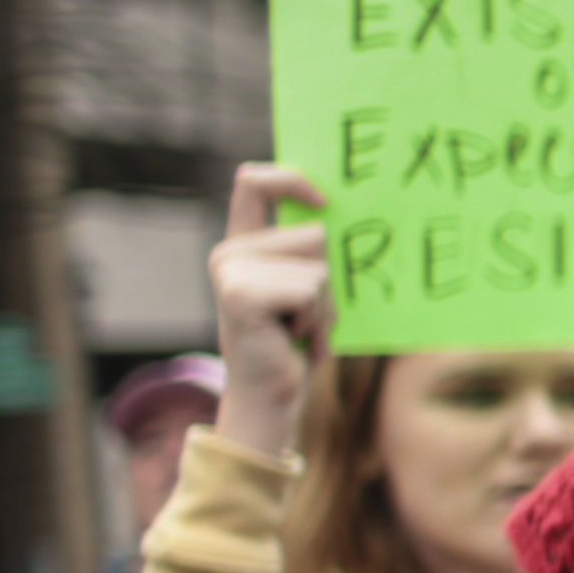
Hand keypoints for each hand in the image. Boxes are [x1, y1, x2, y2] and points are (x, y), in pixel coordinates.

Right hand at [207, 165, 330, 456]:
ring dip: (325, 306)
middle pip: (314, 233)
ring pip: (318, 268)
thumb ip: (313, 252)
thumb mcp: (309, 287)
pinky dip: (317, 320)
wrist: (273, 393)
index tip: (324, 200)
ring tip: (301, 328)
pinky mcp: (240, 293)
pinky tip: (296, 338)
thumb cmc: (299, 339)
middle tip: (306, 314)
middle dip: (328, 280)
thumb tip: (343, 216)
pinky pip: (311, 290)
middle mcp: (230, 251)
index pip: (254, 182)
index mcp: (245, 242)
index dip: (291, 178)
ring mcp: (230, 269)